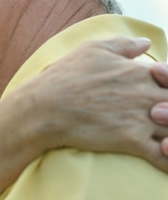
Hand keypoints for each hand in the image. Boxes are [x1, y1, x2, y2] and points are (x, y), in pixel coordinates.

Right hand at [13, 36, 167, 170]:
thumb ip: (123, 45)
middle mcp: (147, 95)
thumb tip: (146, 43)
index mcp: (140, 72)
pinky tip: (160, 154)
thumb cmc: (65, 76)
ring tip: (159, 135)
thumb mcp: (92, 49)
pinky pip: (165, 157)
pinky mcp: (133, 142)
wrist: (45, 108)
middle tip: (154, 113)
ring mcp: (142, 119)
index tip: (159, 90)